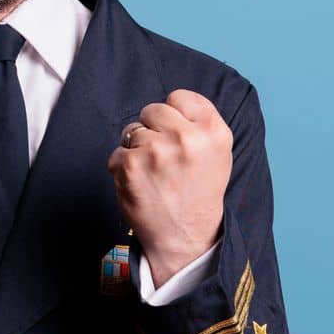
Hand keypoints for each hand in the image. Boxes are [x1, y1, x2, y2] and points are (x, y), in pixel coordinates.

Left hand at [107, 89, 230, 286]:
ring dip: (136, 150)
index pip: (179, 96)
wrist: (185, 237)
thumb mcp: (217, 153)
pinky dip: (122, 169)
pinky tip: (141, 185)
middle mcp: (187, 138)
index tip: (177, 135)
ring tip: (154, 175)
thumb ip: (198, 122)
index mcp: (214, 131)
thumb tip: (172, 99)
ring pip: (132, 131)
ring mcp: (157, 151)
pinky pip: (117, 153)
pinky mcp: (131, 165)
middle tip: (164, 159)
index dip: (174, 115)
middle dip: (153, 130)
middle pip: (152, 109)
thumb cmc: (199, 192)